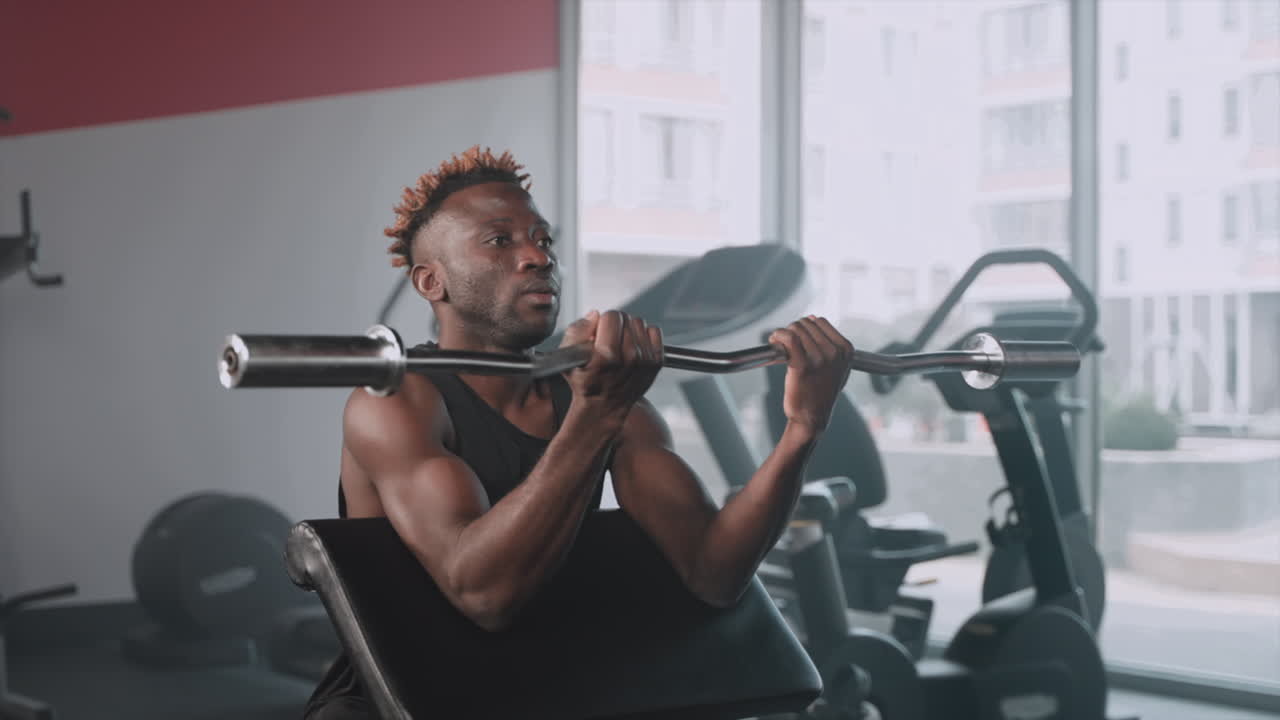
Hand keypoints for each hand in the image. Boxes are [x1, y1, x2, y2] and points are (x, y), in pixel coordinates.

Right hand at [560, 310, 664, 421]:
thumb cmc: (585, 382)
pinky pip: (654, 331)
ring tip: (620, 347)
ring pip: (639, 323)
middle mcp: (630, 357)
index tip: (598, 335)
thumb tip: (594, 315)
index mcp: (608, 354)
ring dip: (629, 331)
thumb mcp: (568, 356)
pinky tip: (633, 348)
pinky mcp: (656, 362)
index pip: (612, 316)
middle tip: (608, 342)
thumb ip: (577, 330)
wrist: (603, 406)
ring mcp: (645, 360)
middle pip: (626, 318)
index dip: (602, 323)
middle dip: (615, 326)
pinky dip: (644, 335)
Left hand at [767, 316, 852, 437]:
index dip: (805, 327)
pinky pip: (789, 338)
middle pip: (806, 324)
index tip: (795, 338)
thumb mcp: (835, 367)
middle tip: (785, 344)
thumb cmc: (820, 392)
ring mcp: (820, 358)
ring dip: (783, 334)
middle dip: (793, 331)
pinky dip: (778, 336)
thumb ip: (829, 343)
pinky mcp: (803, 365)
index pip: (820, 322)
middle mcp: (835, 352)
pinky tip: (773, 342)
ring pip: (795, 329)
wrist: (812, 418)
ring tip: (779, 345)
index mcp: (846, 350)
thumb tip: (813, 318)